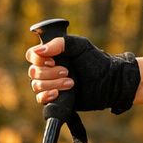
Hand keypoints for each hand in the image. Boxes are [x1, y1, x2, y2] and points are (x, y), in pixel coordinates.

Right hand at [25, 35, 139, 112]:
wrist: (109, 82)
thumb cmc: (96, 60)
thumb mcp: (79, 45)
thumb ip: (59, 43)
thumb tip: (40, 51)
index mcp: (52, 54)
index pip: (32, 55)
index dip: (38, 59)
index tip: (53, 60)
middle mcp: (48, 69)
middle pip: (33, 72)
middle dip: (49, 73)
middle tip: (68, 72)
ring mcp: (51, 84)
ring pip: (37, 85)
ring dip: (52, 84)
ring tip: (71, 83)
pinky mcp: (56, 98)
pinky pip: (41, 99)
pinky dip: (47, 96)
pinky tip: (57, 94)